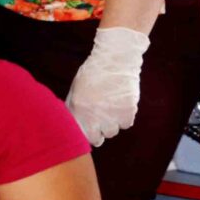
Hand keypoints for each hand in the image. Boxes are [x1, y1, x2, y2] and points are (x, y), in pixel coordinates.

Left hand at [65, 26, 147, 145]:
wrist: (115, 59)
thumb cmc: (93, 73)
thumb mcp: (76, 89)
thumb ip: (73, 107)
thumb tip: (72, 124)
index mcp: (78, 109)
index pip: (80, 135)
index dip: (85, 134)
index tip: (89, 130)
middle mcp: (94, 115)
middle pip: (98, 140)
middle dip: (99, 134)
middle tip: (101, 124)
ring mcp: (112, 115)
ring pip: (113, 132)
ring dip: (113, 124)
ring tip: (112, 108)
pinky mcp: (128, 111)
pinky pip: (127, 124)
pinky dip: (125, 117)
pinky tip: (122, 105)